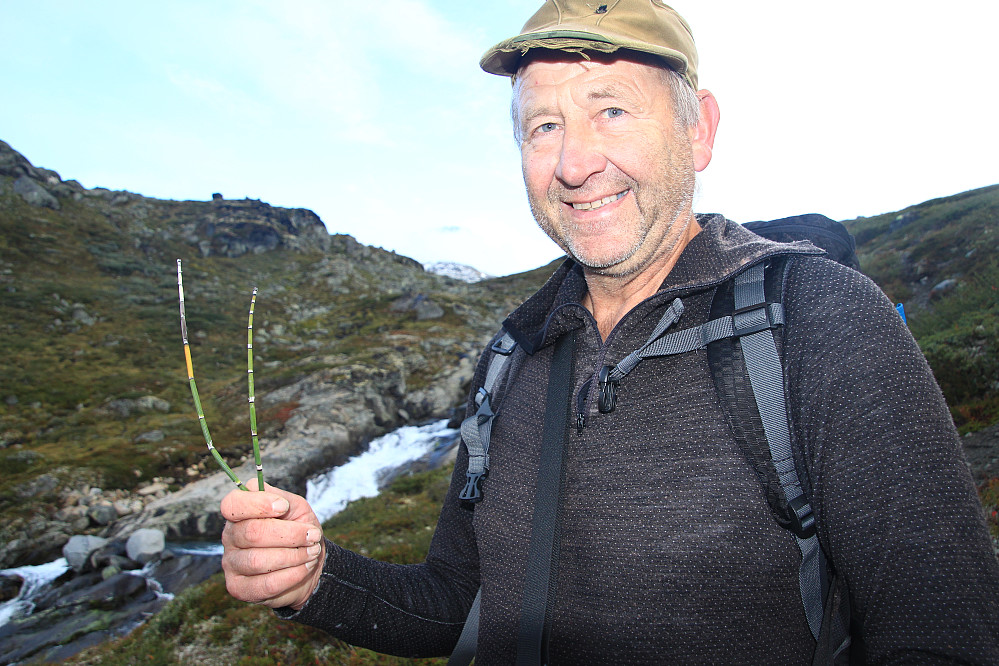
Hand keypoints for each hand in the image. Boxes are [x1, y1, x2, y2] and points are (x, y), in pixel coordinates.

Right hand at [220, 480, 324, 609]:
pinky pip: (263, 585)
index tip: (284, 507)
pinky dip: (290, 576)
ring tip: (312, 552)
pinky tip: (304, 568)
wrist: (309, 562)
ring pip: (258, 560)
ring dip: (293, 556)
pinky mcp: (239, 588)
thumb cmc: (298, 530)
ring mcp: (231, 563)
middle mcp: (230, 537)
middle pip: (251, 533)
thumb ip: (282, 498)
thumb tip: (270, 497)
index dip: (258, 504)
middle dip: (289, 534)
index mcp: (239, 513)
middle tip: (312, 536)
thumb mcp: (296, 508)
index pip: (232, 504)